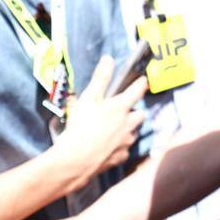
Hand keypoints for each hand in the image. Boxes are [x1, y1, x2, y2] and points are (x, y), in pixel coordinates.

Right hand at [54, 59, 147, 184]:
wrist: (77, 159)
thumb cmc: (82, 126)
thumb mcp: (89, 97)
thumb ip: (100, 78)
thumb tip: (109, 59)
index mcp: (121, 107)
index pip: (137, 90)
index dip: (141, 83)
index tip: (143, 80)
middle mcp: (128, 124)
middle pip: (140, 113)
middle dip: (135, 110)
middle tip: (124, 108)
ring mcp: (125, 142)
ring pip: (133, 132)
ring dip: (127, 129)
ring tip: (113, 128)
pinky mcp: (120, 157)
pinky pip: (124, 150)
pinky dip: (119, 147)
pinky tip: (108, 146)